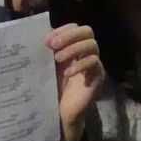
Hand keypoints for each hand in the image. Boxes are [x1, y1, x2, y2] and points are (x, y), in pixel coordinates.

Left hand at [49, 24, 104, 140]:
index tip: (47, 40)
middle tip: (53, 45)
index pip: (75, 27)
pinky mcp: (98, 76)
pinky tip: (68, 73)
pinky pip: (95, 62)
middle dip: (70, 35)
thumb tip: (43, 35)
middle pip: (87, 31)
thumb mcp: (48, 66)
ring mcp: (94, 63)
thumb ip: (48, 51)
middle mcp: (86, 52)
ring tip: (58, 59)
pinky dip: (80, 64)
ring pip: (92, 44)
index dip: (63, 30)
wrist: (60, 113)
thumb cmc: (52, 88)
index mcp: (74, 47)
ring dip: (74, 48)